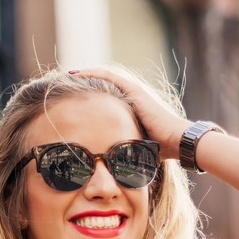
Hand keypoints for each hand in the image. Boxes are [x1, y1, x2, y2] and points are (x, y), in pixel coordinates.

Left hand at [69, 67, 190, 159]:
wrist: (176, 142)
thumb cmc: (159, 149)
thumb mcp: (131, 146)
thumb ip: (119, 148)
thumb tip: (105, 165)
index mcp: (129, 108)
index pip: (104, 96)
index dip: (87, 95)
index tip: (69, 98)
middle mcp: (131, 96)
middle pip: (102, 84)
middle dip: (83, 82)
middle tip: (63, 84)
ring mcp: (133, 91)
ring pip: (103, 76)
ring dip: (84, 74)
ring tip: (66, 75)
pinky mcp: (134, 90)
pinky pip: (108, 77)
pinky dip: (92, 73)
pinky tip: (77, 73)